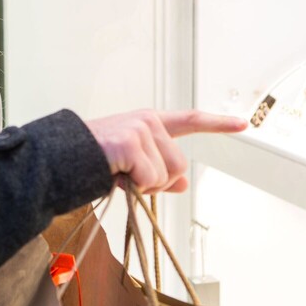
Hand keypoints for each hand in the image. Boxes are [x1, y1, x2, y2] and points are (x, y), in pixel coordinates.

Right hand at [85, 109, 246, 193]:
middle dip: (158, 181)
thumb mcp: (130, 165)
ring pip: (166, 174)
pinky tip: (116, 174)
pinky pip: (149, 178)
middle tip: (131, 179)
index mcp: (148, 123)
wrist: (62, 158)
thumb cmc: (92, 161)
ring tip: (120, 175)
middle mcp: (147, 122)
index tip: (243, 124)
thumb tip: (183, 182)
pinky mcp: (130, 142)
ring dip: (145, 185)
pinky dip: (134, 186)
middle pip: (179, 165)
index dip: (217, 123)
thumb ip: (158, 170)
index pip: (189, 120)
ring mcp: (139, 129)